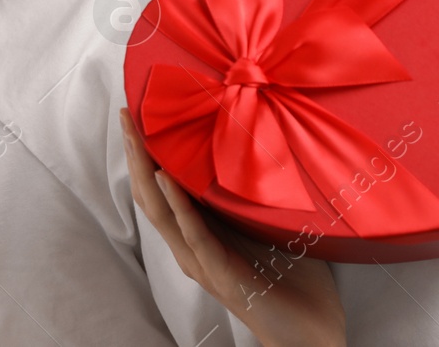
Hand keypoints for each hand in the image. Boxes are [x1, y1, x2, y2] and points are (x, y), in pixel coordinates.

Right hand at [120, 109, 345, 346]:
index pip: (163, 188)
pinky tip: (168, 179)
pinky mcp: (219, 274)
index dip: (147, 152)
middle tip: (125, 113)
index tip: (140, 113)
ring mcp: (201, 262)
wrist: (313, 335)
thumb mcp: (270, 225)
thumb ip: (255, 194)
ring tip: (135, 135)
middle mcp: (191, 247)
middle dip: (135, 153)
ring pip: (161, 212)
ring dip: (146, 170)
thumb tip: (267, 144)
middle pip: (151, 194)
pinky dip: (178, 205)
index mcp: (200, 233)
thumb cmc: (296, 282)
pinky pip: (193, 235)